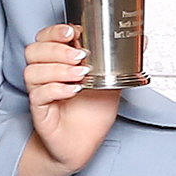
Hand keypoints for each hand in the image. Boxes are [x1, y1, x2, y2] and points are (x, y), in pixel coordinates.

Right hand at [20, 24, 120, 175]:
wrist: (83, 144)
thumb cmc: (91, 113)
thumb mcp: (111, 82)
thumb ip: (121, 62)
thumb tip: (143, 40)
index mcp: (57, 62)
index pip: (45, 37)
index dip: (55, 31)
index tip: (73, 31)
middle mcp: (44, 75)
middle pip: (34, 50)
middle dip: (56, 49)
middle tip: (79, 55)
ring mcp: (39, 92)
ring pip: (33, 71)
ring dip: (58, 69)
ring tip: (81, 74)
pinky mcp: (39, 111)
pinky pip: (38, 95)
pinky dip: (56, 89)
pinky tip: (73, 90)